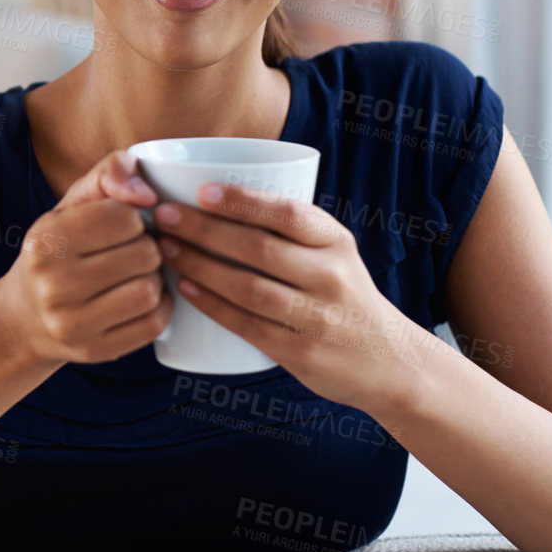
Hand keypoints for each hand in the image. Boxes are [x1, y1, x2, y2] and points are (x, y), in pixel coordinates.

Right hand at [0, 149, 173, 366]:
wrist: (22, 319)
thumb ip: (109, 174)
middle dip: (148, 247)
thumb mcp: (70, 206)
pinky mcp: (93, 351)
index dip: (134, 217)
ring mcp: (71, 323)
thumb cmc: (56, 252)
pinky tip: (143, 298)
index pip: (124, 217)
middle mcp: (52, 283)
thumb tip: (147, 193)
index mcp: (45, 240)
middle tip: (135, 251)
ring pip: (150, 290)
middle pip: (143, 254)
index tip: (124, 226)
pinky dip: (159, 307)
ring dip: (155, 278)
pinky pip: (153, 324)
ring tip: (139, 273)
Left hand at [152, 182, 444, 413]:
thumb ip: (290, 229)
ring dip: (200, 267)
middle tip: (164, 218)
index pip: (288, 213)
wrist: (388, 360)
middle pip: (258, 248)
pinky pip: (247, 325)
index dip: (243, 201)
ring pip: (247, 287)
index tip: (202, 191)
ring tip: (167, 250)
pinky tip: (186, 290)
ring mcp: (317, 317)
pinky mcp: (300, 352)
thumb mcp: (332, 253)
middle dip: (204, 230)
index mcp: (336, 242)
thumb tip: (214, 195)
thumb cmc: (342, 294)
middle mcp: (330, 276)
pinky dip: (212, 306)